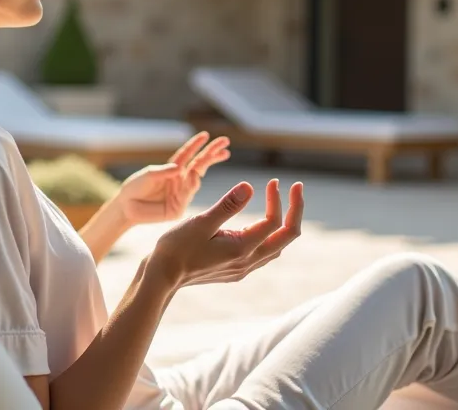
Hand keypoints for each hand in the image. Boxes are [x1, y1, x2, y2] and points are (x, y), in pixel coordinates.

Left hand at [115, 132, 230, 225]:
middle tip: (226, 142)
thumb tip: (179, 168)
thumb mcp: (147, 175)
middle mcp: (179, 180)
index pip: (187, 154)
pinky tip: (195, 176)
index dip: (196, 144)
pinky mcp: (178, 208)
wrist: (126, 208)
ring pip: (196, 178)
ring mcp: (180, 193)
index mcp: (172, 169)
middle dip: (211, 153)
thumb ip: (162, 172)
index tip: (206, 135)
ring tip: (220, 154)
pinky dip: (191, 184)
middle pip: (198, 164)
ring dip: (206, 165)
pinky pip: (187, 195)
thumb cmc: (135, 188)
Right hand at [146, 179, 303, 289]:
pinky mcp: (235, 270)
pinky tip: (261, 224)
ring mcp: (242, 269)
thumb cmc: (176, 248)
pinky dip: (271, 235)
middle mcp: (247, 262)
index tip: (273, 180)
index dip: (278, 199)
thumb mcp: (200, 222)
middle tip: (297, 188)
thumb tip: (249, 187)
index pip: (275, 222)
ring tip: (283, 203)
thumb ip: (227, 206)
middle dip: (295, 211)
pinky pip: (264, 253)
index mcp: (242, 249)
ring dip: (284, 224)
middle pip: (287, 238)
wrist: (160, 278)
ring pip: (277, 247)